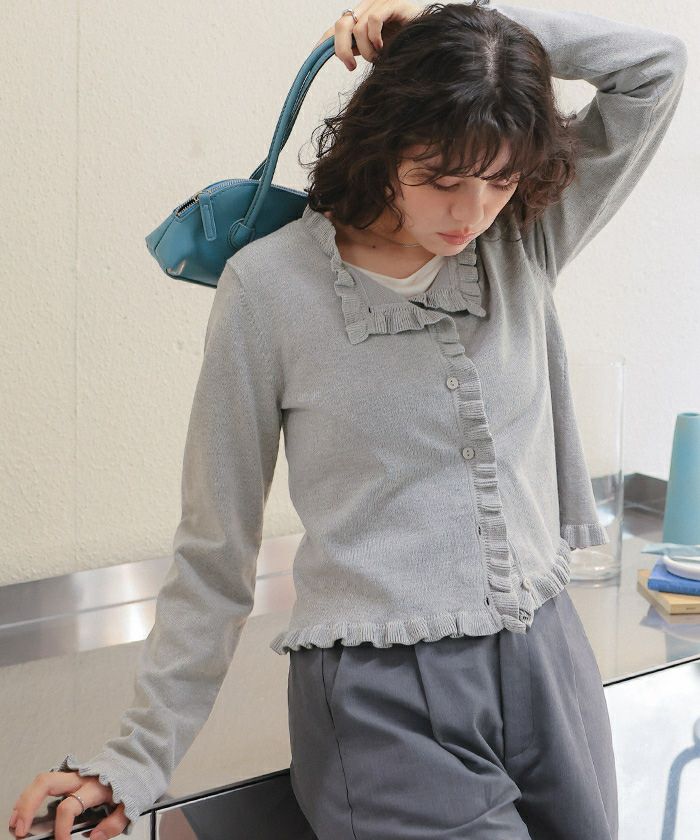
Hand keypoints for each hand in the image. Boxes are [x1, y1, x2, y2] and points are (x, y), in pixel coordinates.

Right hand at [8, 771, 128, 839]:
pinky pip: (46, 782)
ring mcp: (73, 775)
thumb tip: (94, 838)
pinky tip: (24, 811)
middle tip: (20, 828)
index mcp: (94, 786)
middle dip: (28, 804)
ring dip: (24, 801)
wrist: (137, 762)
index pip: (69, 807)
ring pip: (42, 780)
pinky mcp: (70, 777)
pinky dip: (30, 796)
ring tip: (15, 823)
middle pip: (47, 782)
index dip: (62, 828)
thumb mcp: (131, 804)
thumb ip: (114, 823)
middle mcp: (80, 777)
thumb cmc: (131, 783)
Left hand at [312, 0, 422, 70]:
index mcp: (362, 18)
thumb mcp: (374, 53)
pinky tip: (385, 47)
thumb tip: (330, 54)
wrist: (431, 45)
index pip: (336, 27)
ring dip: (367, 50)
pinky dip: (376, 39)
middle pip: (341, 24)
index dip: (323, 42)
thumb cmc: (404, 50)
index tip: (314, 56)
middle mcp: (369, 7)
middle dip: (342, 49)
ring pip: (357, 27)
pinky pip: (374, 20)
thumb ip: (356, 50)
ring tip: (379, 58)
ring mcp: (382, 3)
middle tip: (351, 66)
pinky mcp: (395, 4)